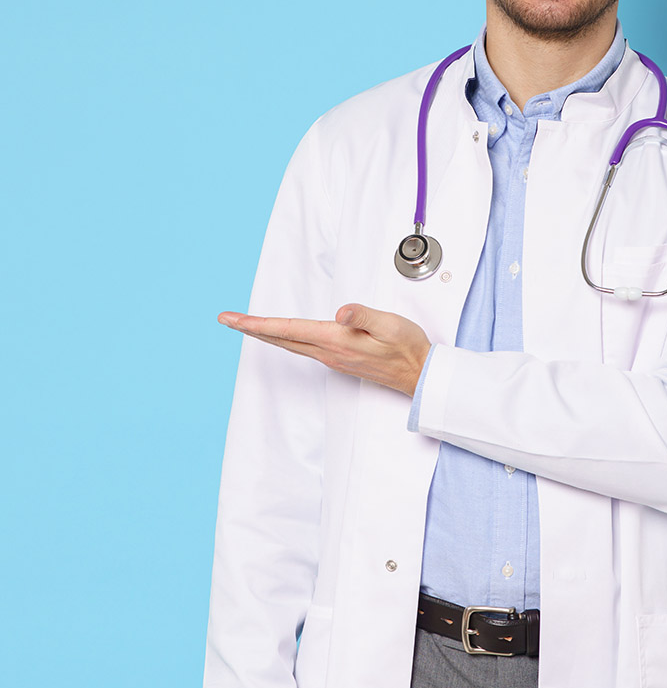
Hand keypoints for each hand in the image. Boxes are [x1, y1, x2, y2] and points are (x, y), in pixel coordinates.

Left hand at [217, 304, 430, 396]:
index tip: (232, 319)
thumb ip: (364, 316)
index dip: (257, 323)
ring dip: (267, 333)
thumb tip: (340, 311)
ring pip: (290, 344)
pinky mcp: (340, 360)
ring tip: (248, 325)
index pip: (287, 329)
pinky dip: (286, 338)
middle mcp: (329, 352)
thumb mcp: (390, 325)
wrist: (419, 375)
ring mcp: (333, 359)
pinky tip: (285, 334)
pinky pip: (303, 348)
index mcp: (336, 340)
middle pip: (282, 338)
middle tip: (227, 320)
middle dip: (252, 328)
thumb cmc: (407, 347)